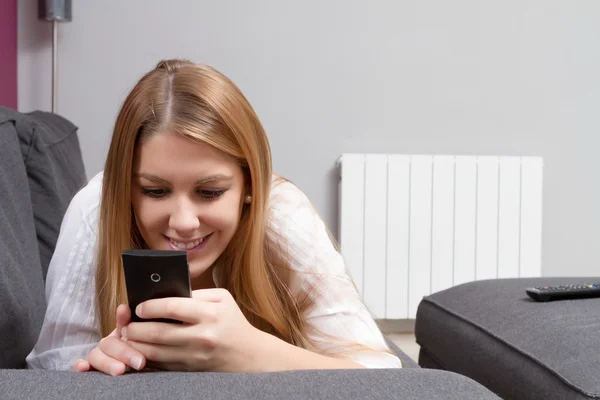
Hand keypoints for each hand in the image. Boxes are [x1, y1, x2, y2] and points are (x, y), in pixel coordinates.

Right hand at [73, 304, 146, 375]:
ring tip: (121, 370)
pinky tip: (83, 367)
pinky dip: (82, 365)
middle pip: (110, 343)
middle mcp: (110, 342)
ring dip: (107, 362)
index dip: (122, 317)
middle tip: (140, 362)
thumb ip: (146, 331)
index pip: (121, 322)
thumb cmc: (147, 356)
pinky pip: (86, 366)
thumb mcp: (150, 344)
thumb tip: (139, 311)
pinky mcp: (93, 368)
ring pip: (96, 355)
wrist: (139, 371)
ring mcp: (100, 355)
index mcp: (124, 333)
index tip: (124, 310)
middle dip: (124, 352)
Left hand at [124, 288, 263, 371]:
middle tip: (125, 324)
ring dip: (136, 344)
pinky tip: (139, 349)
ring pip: (156, 352)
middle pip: (158, 333)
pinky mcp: (190, 370)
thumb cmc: (233, 322)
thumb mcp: (223, 299)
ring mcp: (195, 356)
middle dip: (136, 328)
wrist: (249, 356)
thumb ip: (197, 294)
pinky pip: (161, 365)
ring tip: (127, 336)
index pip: (172, 308)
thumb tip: (167, 292)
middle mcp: (202, 336)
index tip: (139, 306)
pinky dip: (146, 357)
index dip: (150, 306)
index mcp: (211, 314)